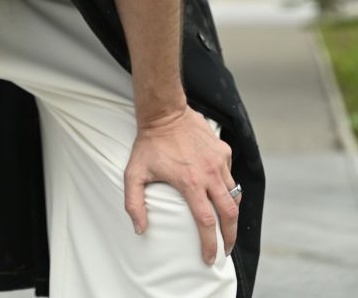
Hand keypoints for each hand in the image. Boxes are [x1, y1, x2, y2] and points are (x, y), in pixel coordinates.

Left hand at [123, 105, 238, 264]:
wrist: (164, 111)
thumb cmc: (149, 143)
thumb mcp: (134, 173)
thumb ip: (134, 203)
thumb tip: (140, 229)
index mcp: (190, 182)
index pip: (206, 222)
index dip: (210, 244)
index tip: (210, 258)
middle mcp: (209, 174)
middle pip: (230, 214)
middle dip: (231, 236)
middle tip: (227, 249)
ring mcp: (219, 161)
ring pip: (234, 195)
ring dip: (232, 214)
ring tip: (227, 225)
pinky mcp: (223, 150)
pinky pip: (230, 175)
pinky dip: (228, 186)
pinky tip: (219, 191)